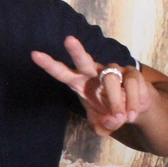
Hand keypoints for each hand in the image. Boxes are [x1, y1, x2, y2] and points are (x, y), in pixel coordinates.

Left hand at [31, 36, 152, 136]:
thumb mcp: (101, 125)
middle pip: (83, 60)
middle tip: (68, 40)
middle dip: (76, 50)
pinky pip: (131, 85)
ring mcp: (113, 70)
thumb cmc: (109, 112)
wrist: (133, 110)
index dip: (49, 65)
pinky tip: (131, 114)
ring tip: (121, 118)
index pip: (61, 72)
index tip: (34, 54)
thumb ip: (102, 126)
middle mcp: (93, 72)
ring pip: (110, 79)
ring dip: (115, 102)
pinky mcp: (131, 72)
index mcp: (79, 82)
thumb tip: (111, 120)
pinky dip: (131, 102)